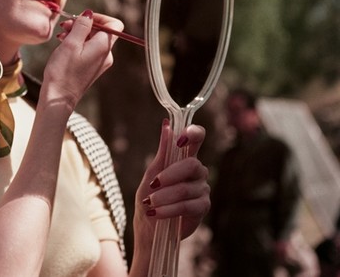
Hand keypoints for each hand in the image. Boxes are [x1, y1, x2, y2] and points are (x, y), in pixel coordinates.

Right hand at [43, 10, 122, 108]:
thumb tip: (89, 14)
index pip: (114, 24)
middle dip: (83, 25)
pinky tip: (63, 45)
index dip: (100, 17)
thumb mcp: (71, 43)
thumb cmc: (63, 71)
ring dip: (77, 34)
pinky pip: (88, 50)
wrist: (58, 98)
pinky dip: (77, 44)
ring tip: (61, 36)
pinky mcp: (91, 68)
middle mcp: (106, 55)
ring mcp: (100, 63)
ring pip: (92, 40)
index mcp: (103, 47)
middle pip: (101, 31)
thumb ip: (82, 26)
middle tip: (64, 26)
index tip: (83, 18)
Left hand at [134, 120, 210, 240]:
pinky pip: (187, 205)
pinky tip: (156, 213)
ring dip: (164, 197)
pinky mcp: (203, 207)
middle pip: (192, 164)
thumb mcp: (151, 173)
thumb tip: (167, 125)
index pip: (197, 138)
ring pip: (186, 188)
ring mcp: (202, 189)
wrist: (149, 227)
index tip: (181, 139)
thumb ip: (163, 151)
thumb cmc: (149, 197)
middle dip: (170, 175)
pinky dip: (168, 209)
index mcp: (184, 158)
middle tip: (153, 184)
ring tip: (150, 204)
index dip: (193, 133)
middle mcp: (197, 171)